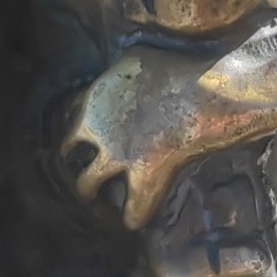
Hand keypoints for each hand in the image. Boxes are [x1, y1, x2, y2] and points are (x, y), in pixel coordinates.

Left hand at [59, 19, 276, 228]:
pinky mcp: (144, 174)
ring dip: (88, 191)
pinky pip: (133, 209)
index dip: (80, 129)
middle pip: (67, 151)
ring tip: (93, 199)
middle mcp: (98, 127)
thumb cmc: (184, 64)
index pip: (73, 116)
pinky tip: (134, 222)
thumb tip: (126, 65)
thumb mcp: (140, 55)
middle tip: (84, 168)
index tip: (86, 138)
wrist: (209, 88)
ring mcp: (117, 153)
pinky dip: (134, 216)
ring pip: (86, 183)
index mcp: (96, 96)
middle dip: (72, 163)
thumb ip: (125, 67)